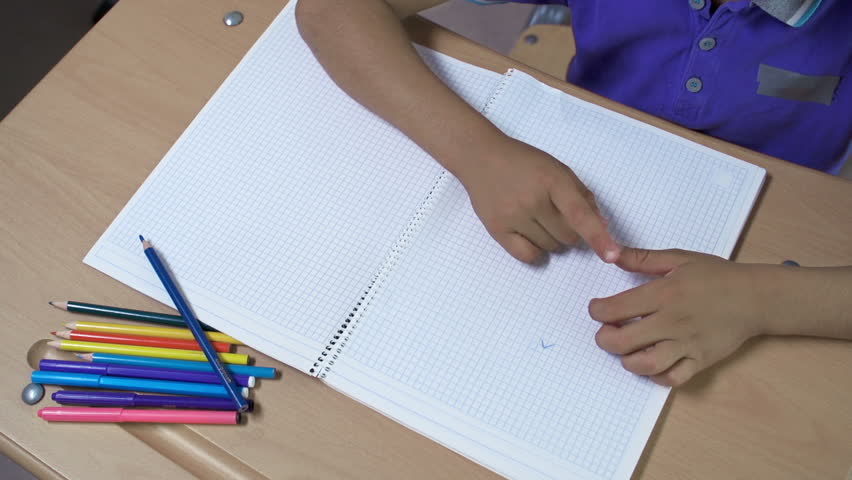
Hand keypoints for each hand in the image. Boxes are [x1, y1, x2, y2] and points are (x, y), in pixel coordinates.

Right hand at [457, 137, 619, 263]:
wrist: (481, 158)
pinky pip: (528, 256)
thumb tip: (602, 225)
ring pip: (550, 248)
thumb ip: (582, 195)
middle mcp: (533, 200)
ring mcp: (513, 216)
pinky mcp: (497, 229)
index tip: (612, 256)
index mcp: (553, 180)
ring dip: (553, 240)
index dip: (598, 237)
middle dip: (571, 232)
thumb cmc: (524, 162)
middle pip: (568, 237)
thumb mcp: (557, 169)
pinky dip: (536, 251)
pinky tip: (530, 236)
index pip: (580, 215)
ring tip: (538, 220)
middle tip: (557, 216)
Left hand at [588, 248, 770, 386]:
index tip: (597, 309)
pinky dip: (657, 377)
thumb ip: (642, 258)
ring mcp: (687, 344)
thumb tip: (612, 254)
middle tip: (606, 332)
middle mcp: (672, 321)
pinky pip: (673, 378)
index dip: (598, 311)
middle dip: (605, 339)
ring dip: (627, 361)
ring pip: (646, 364)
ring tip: (627, 350)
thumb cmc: (716, 276)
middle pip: (623, 341)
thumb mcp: (679, 258)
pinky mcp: (700, 360)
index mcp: (664, 294)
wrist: (756, 297)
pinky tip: (652, 364)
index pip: (616, 308)